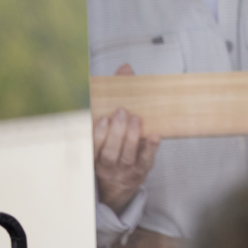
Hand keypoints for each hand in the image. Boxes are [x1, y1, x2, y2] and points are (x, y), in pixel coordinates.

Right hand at [93, 64, 159, 213]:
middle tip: (122, 113)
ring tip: (137, 119)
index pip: (91, 144)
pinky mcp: (139, 170)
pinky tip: (155, 136)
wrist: (118, 179)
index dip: (96, 133)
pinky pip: (145, 161)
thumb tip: (125, 68)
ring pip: (126, 156)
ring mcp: (122, 169)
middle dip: (116, 132)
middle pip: (109, 151)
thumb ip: (114, 94)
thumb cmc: (113, 141)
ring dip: (131, 138)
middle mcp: (105, 163)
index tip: (102, 118)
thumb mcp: (108, 122)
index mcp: (93, 151)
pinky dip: (150, 149)